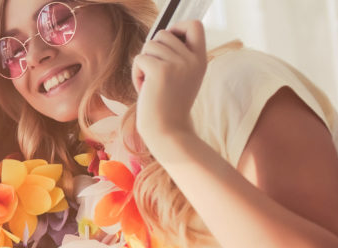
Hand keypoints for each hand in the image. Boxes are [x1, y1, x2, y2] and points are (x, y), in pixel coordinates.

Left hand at [132, 20, 207, 151]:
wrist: (168, 131)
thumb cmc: (168, 107)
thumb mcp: (181, 78)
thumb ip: (176, 57)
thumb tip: (158, 38)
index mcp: (200, 60)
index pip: (195, 25)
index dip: (177, 28)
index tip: (167, 44)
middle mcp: (192, 59)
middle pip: (163, 34)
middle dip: (152, 52)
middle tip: (155, 76)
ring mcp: (178, 64)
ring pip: (149, 45)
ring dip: (143, 64)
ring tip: (151, 85)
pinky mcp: (160, 70)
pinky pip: (139, 59)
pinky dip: (136, 74)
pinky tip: (145, 90)